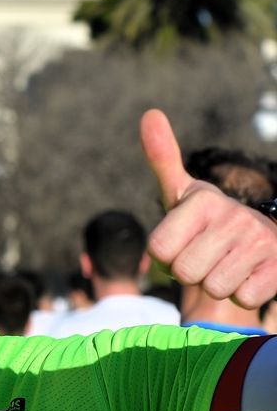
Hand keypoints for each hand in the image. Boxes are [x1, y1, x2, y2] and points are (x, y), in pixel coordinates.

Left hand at [143, 110, 276, 308]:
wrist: (259, 241)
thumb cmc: (207, 220)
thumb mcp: (181, 192)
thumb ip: (163, 159)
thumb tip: (150, 114)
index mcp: (204, 200)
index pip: (158, 250)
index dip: (165, 256)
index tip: (183, 241)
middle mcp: (235, 216)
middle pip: (185, 272)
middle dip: (190, 272)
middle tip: (205, 256)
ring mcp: (260, 241)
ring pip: (214, 286)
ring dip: (215, 283)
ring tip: (226, 263)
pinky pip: (243, 295)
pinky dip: (242, 292)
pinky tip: (248, 273)